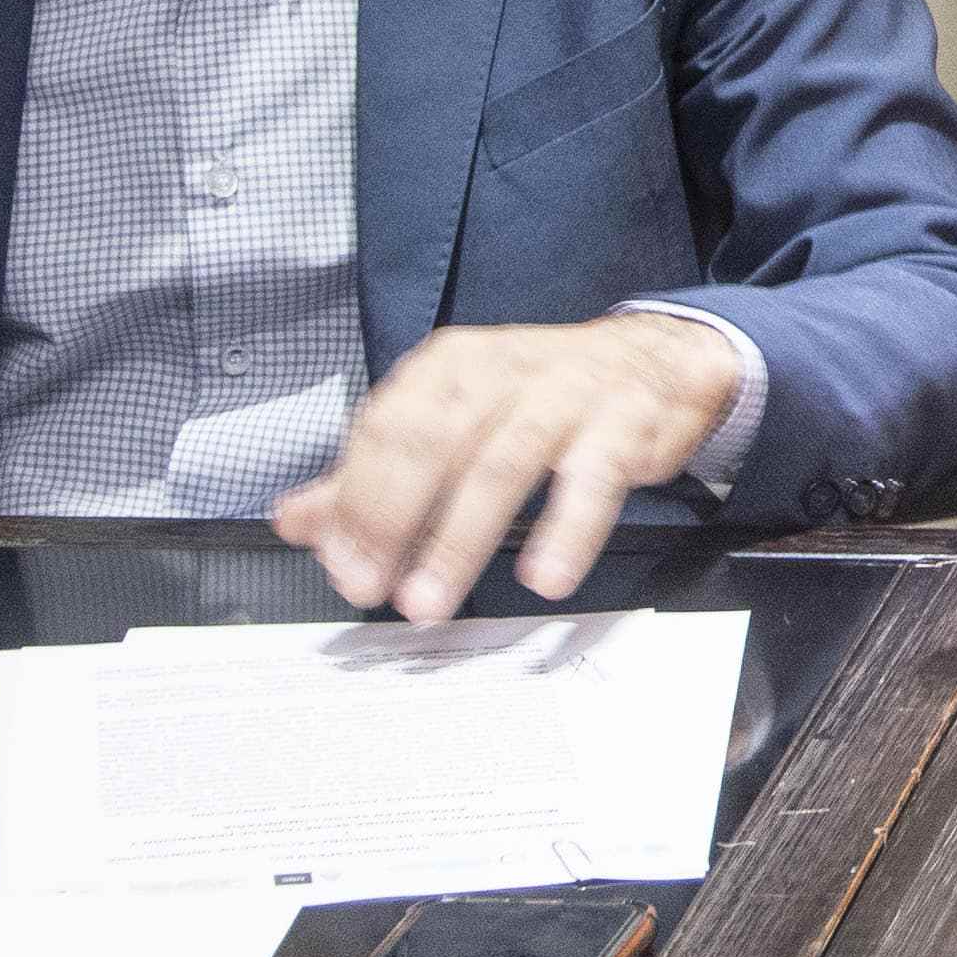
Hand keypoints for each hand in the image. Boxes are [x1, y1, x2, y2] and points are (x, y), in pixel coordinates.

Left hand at [274, 314, 745, 624]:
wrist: (656, 357)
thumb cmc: (543, 396)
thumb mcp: (456, 419)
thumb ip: (376, 473)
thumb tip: (299, 520)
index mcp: (449, 368)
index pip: (383, 428)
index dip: (353, 500)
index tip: (341, 562)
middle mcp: (501, 370)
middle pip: (430, 442)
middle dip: (390, 520)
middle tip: (371, 586)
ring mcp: (565, 393)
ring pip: (501, 464)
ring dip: (458, 540)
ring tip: (429, 599)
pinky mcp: (624, 423)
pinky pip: (592, 478)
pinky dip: (566, 529)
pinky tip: (543, 575)